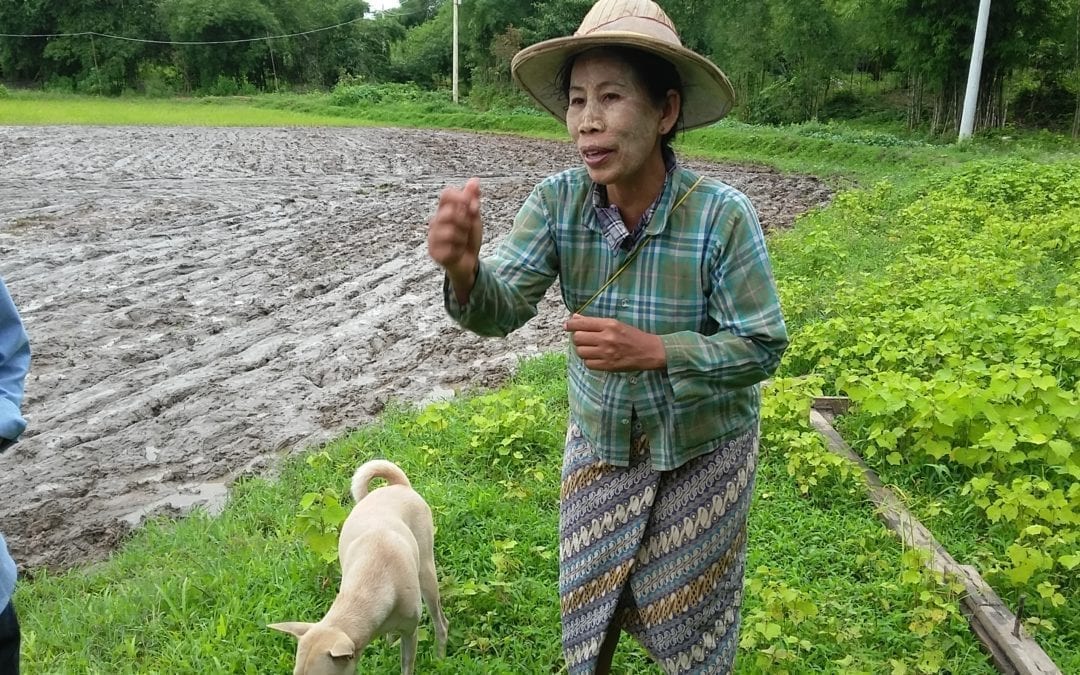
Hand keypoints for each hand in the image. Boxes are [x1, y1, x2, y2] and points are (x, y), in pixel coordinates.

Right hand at [428, 178, 482, 297]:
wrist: (469, 263)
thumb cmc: (469, 238)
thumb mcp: (475, 218)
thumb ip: (473, 199)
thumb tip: (475, 180)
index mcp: (444, 210)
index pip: (446, 194)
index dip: (461, 198)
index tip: (474, 207)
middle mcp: (435, 221)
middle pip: (450, 212)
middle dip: (465, 222)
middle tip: (467, 229)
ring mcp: (432, 237)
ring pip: (451, 231)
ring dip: (463, 238)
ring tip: (462, 241)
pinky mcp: (433, 252)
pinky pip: (450, 248)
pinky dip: (459, 250)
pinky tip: (457, 252)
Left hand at [565, 314, 665, 371]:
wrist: (649, 351)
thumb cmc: (632, 336)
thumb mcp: (615, 324)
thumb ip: (594, 322)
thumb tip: (575, 318)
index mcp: (609, 324)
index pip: (581, 323)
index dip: (570, 325)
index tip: (567, 326)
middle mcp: (606, 338)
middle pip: (578, 338)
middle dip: (578, 338)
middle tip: (584, 339)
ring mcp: (607, 353)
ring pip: (581, 352)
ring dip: (582, 350)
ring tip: (590, 348)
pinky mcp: (608, 365)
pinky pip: (588, 364)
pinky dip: (589, 361)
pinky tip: (595, 357)